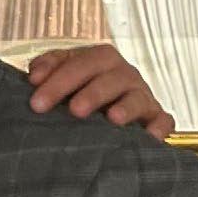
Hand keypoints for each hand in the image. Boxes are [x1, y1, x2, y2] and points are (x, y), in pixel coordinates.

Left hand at [27, 44, 174, 139]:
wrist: (105, 108)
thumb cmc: (77, 90)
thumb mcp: (60, 75)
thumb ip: (47, 69)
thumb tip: (34, 78)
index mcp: (100, 59)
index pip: (81, 62)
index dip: (59, 79)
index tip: (36, 101)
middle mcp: (123, 74)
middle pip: (110, 77)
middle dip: (91, 93)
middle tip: (73, 111)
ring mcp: (142, 95)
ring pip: (137, 97)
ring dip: (126, 107)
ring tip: (113, 118)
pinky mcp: (156, 117)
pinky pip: (163, 120)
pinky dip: (159, 127)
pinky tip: (149, 137)